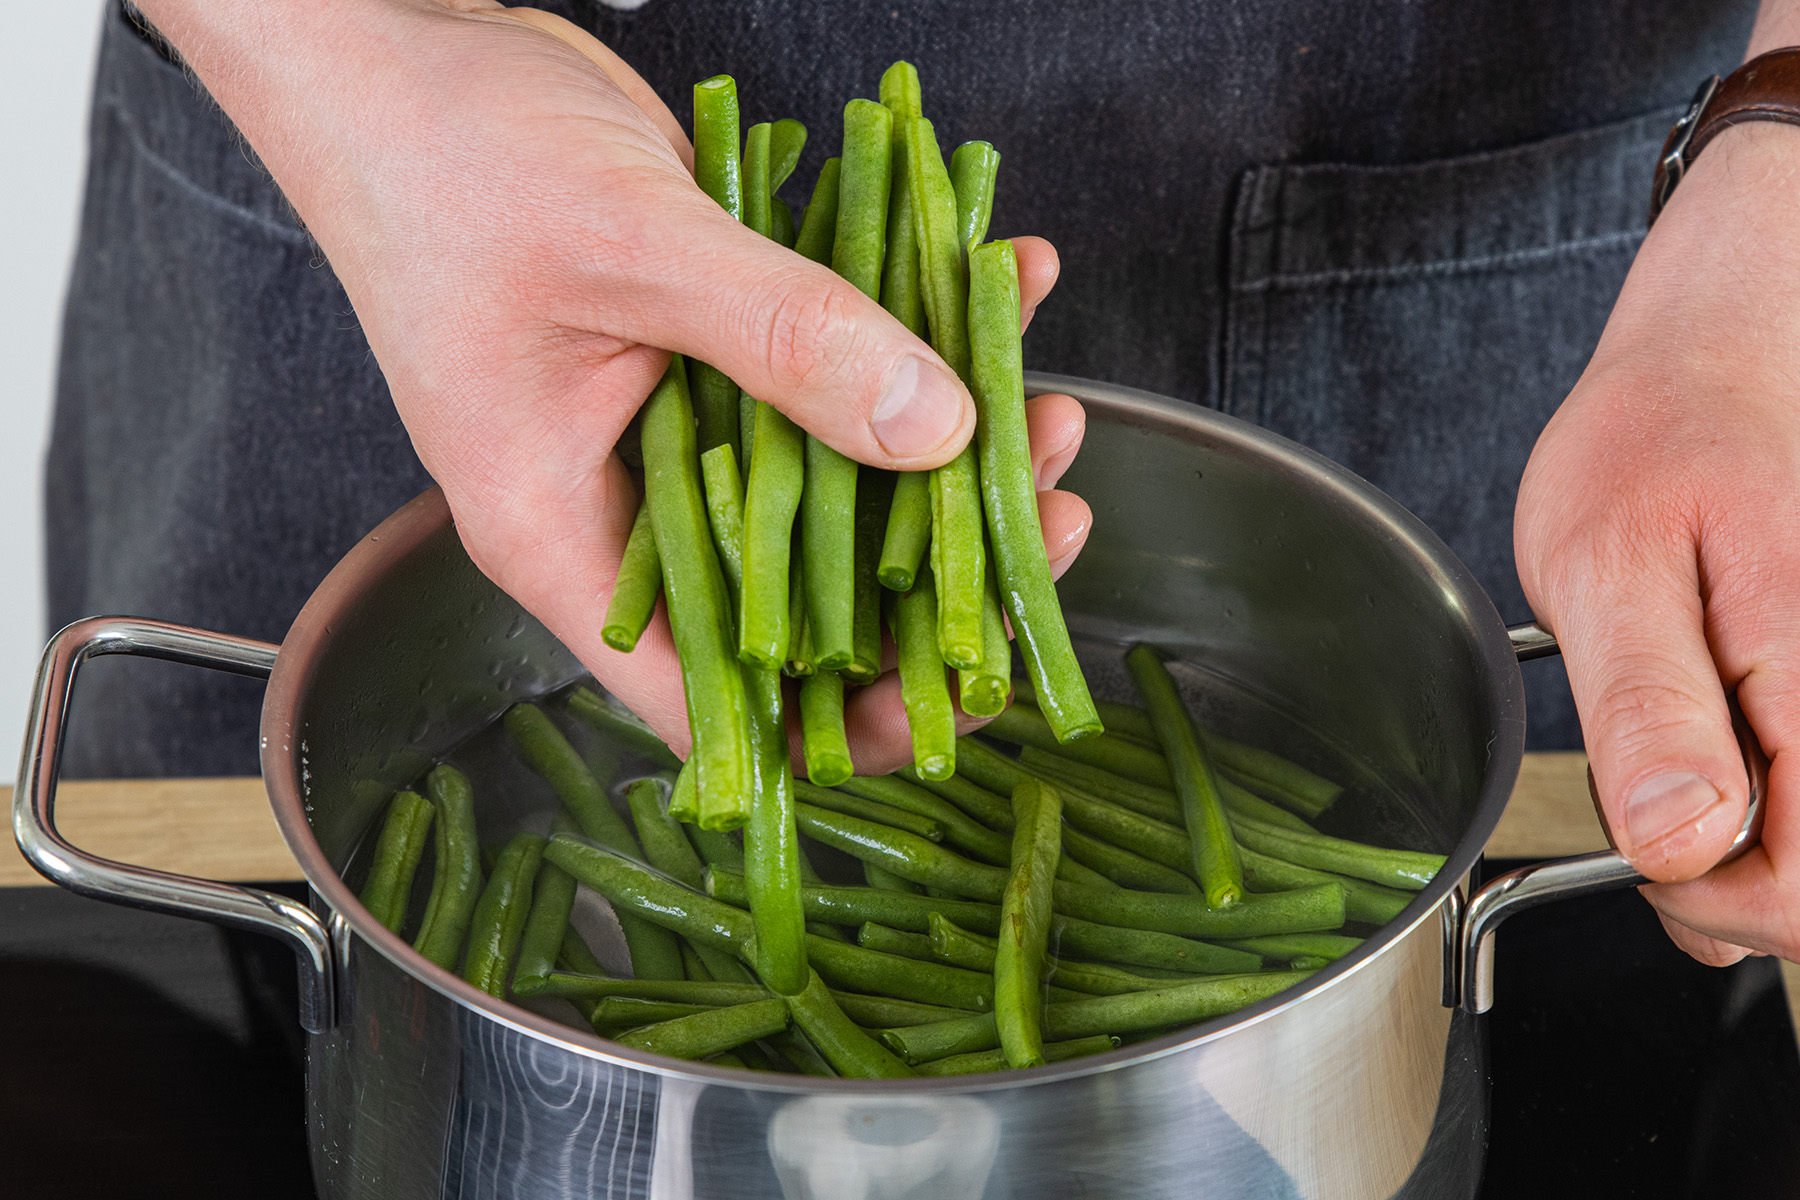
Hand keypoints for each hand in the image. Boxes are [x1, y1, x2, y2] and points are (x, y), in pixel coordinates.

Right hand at [140, 0, 1090, 772]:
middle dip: (940, 570)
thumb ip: (781, 341)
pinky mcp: (720, 349)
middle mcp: (632, 504)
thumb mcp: (626, 249)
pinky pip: (839, 370)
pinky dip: (924, 335)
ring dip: (956, 450)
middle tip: (1049, 508)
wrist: (401, 50)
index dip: (839, 724)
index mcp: (566, 536)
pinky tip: (1004, 285)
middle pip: (806, 600)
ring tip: (1049, 407)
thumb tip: (933, 428)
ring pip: (841, 484)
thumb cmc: (442, 157)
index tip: (962, 696)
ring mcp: (682, 428)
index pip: (712, 697)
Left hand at [1514, 121, 1799, 964]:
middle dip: (1727, 881)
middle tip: (1647, 794)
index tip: (1646, 854)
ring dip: (1747, 850)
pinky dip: (1767, 812)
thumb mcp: (1608, 566)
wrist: (1722, 365)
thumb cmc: (1658, 444)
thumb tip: (1679, 842)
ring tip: (1677, 763)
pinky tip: (1714, 763)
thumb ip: (1648, 711)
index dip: (1718, 901)